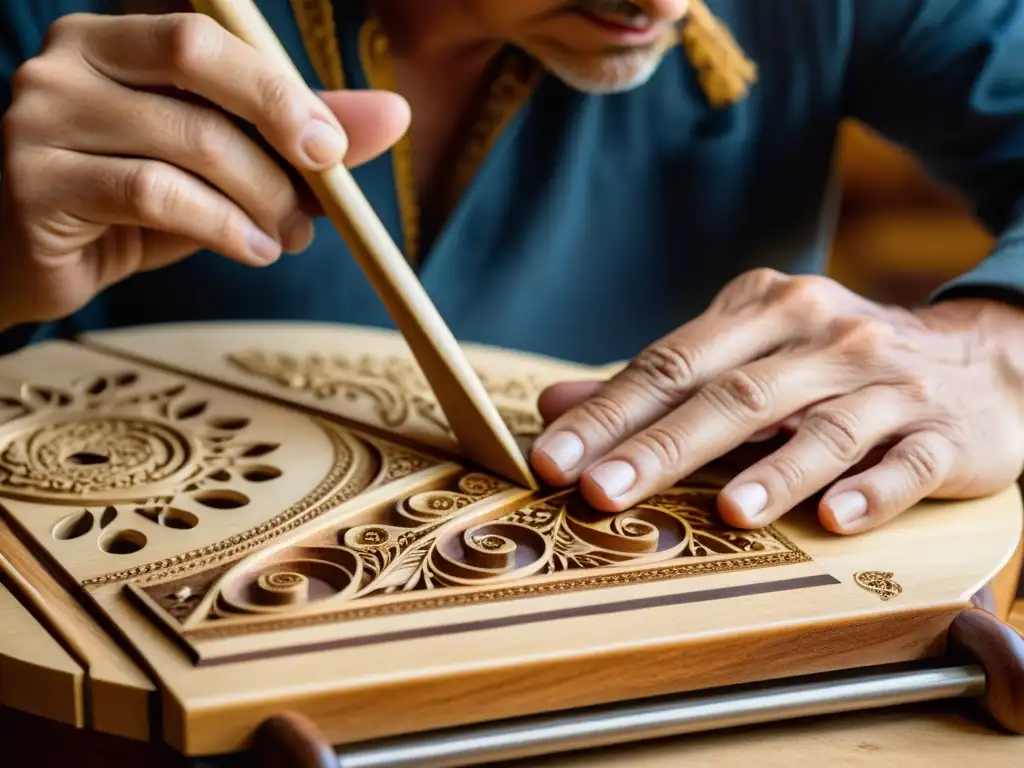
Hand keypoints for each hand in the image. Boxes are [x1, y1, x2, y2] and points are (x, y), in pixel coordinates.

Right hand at [0, 12, 408, 329]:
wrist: (41, 261)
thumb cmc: (136, 204)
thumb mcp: (220, 164)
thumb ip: (293, 133)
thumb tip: (392, 115)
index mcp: (111, 41)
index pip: (207, 38)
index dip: (279, 87)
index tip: (334, 144)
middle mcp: (65, 64)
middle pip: (193, 62)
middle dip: (277, 123)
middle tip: (326, 183)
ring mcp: (40, 120)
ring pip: (186, 141)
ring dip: (261, 196)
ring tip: (287, 236)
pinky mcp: (36, 185)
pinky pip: (154, 194)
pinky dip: (223, 227)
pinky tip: (253, 249)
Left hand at [530, 270, 1023, 533]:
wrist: (976, 357)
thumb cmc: (831, 363)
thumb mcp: (744, 353)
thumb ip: (656, 381)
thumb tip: (556, 406)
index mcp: (766, 310)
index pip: (672, 363)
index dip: (608, 414)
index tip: (552, 460)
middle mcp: (825, 338)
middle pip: (733, 395)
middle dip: (662, 447)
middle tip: (601, 493)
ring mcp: (888, 385)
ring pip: (824, 429)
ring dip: (774, 472)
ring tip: (726, 512)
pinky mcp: (943, 433)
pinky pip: (907, 464)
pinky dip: (872, 491)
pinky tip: (836, 521)